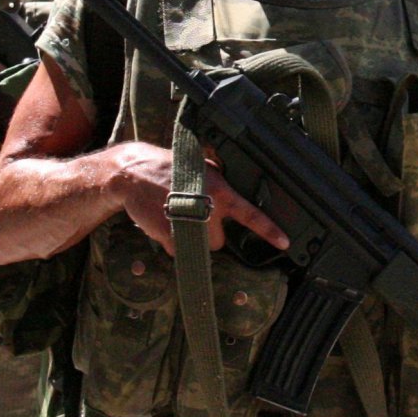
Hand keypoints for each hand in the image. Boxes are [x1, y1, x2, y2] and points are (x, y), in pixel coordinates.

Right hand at [108, 142, 290, 256]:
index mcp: (219, 191)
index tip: (284, 242)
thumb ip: (222, 183)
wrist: (133, 174)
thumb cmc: (168, 169)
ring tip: (176, 215)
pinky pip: (177, 250)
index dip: (269, 229)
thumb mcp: (203, 167)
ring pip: (198, 247)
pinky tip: (163, 220)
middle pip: (218, 241)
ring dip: (189, 238)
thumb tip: (236, 195)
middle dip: (207, 233)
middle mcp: (206, 208)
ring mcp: (187, 223)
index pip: (249, 213)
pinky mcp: (168, 235)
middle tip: (192, 213)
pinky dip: (170, 240)